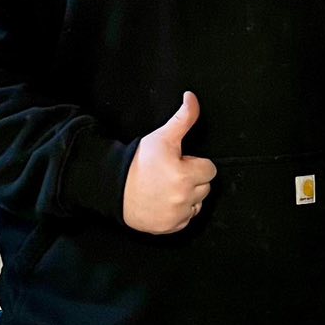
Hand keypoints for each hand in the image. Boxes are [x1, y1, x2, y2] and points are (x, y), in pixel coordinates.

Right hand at [122, 92, 215, 234]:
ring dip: (188, 196)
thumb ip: (183, 118)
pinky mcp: (171, 227)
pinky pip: (187, 218)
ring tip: (167, 188)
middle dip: (193, 179)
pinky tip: (164, 202)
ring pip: (198, 203)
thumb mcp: (161, 137)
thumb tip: (192, 97)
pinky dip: (180, 212)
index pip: (210, 169)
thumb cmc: (139, 161)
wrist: (114, 188)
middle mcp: (184, 197)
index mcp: (185, 175)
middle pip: (205, 186)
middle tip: (171, 174)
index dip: (195, 163)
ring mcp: (178, 214)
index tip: (180, 162)